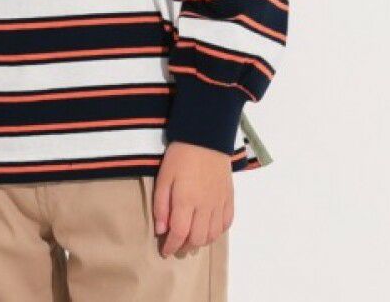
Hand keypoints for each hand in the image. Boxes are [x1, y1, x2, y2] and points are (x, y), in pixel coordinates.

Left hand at [152, 141, 233, 257]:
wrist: (206, 137)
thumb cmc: (180, 155)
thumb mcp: (164, 177)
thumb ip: (161, 205)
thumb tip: (161, 230)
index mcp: (186, 200)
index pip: (179, 233)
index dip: (171, 246)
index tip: (164, 251)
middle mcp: (205, 206)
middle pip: (197, 239)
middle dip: (185, 247)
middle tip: (177, 245)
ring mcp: (219, 202)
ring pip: (213, 234)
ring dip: (201, 242)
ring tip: (191, 239)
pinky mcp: (229, 197)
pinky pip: (227, 223)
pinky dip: (217, 232)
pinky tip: (209, 229)